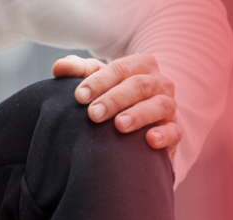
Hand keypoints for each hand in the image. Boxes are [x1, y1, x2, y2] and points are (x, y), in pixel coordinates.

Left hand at [52, 53, 179, 158]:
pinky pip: (174, 131)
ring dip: (139, 115)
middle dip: (115, 99)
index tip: (79, 96)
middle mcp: (159, 83)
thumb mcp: (96, 83)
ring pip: (160, 105)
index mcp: (141, 66)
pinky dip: (164, 135)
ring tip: (119, 125)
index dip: (99, 81)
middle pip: (140, 85)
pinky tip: (149, 140)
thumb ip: (78, 72)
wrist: (134, 130)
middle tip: (94, 114)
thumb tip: (59, 68)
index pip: (121, 69)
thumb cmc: (112, 98)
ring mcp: (169, 107)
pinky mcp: (173, 131)